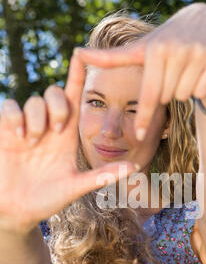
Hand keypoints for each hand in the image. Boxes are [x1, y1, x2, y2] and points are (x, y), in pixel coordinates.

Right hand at [0, 54, 136, 233]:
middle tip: (57, 130)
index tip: (84, 53)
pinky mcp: (6, 131)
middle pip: (54, 93)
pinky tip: (19, 136)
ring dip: (37, 117)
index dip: (79, 75)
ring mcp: (27, 128)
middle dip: (58, 104)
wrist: (18, 211)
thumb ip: (103, 176)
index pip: (75, 99)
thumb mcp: (76, 187)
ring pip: (33, 100)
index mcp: (67, 136)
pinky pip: (9, 106)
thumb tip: (134, 167)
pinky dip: (14, 116)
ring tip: (33, 142)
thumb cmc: (48, 200)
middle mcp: (48, 127)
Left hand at [75, 3, 205, 140]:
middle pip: (167, 98)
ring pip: (185, 96)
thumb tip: (77, 53)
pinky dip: (201, 87)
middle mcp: (176, 49)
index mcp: (154, 50)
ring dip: (184, 89)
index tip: (138, 137)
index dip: (142, 117)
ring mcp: (198, 53)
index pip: (148, 94)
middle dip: (167, 92)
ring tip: (185, 69)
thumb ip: (111, 58)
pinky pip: (203, 92)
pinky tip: (201, 69)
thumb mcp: (141, 49)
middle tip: (171, 72)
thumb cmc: (166, 41)